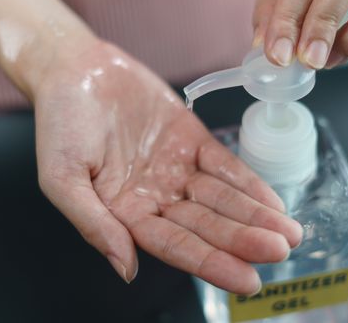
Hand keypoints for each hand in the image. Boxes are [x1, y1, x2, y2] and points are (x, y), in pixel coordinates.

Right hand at [33, 39, 302, 294]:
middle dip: (244, 239)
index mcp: (126, 213)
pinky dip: (248, 181)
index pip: (175, 245)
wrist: (76, 69)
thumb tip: (126, 269)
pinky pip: (224, 165)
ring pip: (222, 198)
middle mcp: (157, 196)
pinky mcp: (192, 139)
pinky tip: (271, 201)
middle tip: (280, 251)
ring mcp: (177, 168)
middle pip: (207, 225)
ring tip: (288, 233)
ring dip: (254, 215)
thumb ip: (94, 224)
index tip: (248, 279)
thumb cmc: (60, 123)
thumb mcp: (62, 177)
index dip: (212, 262)